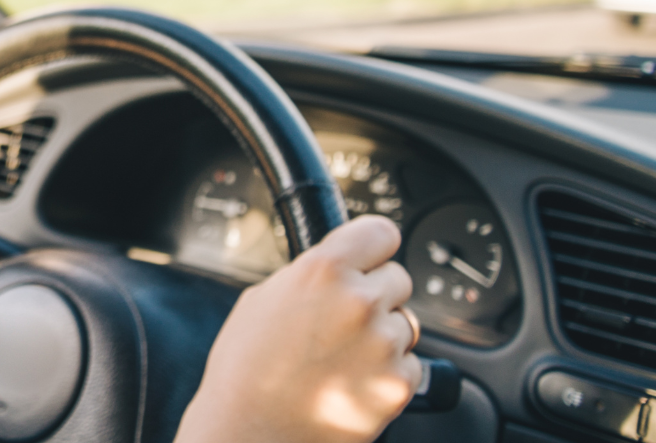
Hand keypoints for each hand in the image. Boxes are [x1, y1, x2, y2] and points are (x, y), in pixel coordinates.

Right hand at [176, 215, 419, 442]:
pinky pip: (410, 363)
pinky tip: (351, 381)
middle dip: (376, 295)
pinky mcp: (398, 383)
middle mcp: (359, 301)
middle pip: (399, 278)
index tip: (371, 256)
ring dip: (384, 334)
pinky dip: (389, 371)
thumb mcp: (263, 299)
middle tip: (343, 320)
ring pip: (406, 322)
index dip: (373, 246)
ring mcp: (383, 344)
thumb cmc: (246, 370)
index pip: (381, 232)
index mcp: (324, 270)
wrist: (251, 432)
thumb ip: (308, 276)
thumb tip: (337, 268)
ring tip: (342, 356)